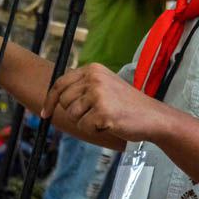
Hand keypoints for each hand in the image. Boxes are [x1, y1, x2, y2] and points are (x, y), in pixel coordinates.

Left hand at [40, 63, 161, 141]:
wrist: (152, 116)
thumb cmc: (127, 105)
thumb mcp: (105, 86)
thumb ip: (83, 86)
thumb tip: (54, 97)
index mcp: (94, 69)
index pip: (60, 83)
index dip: (50, 100)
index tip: (45, 113)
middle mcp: (94, 78)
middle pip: (64, 101)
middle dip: (74, 112)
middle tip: (94, 114)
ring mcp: (98, 94)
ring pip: (72, 115)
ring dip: (85, 122)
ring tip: (104, 117)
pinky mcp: (102, 111)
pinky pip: (83, 126)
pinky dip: (94, 130)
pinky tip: (109, 124)